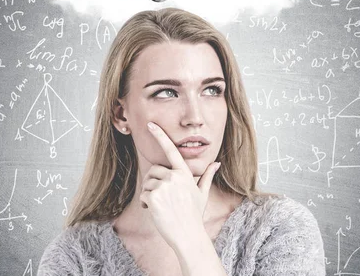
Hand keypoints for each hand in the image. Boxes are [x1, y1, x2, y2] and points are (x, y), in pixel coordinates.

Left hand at [139, 121, 220, 250]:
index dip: (160, 135)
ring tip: (160, 207)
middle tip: (160, 198)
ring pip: (146, 183)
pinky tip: (155, 212)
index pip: (171, 150)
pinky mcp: (153, 197)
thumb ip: (207, 176)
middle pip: (153, 171)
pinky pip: (142, 195)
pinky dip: (145, 204)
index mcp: (184, 173)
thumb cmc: (194, 215)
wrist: (188, 235)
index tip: (150, 124)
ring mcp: (164, 186)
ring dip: (148, 194)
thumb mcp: (202, 193)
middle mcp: (174, 177)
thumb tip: (216, 163)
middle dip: (153, 183)